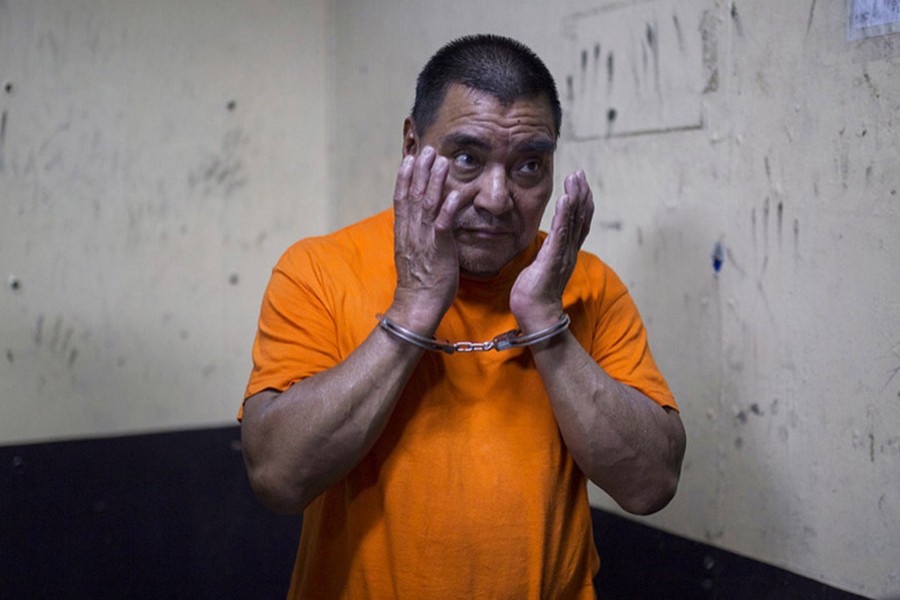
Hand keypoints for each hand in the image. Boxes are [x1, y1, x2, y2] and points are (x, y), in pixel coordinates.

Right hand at [389, 147, 464, 333]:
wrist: (417, 305)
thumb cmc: (419, 283)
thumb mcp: (413, 253)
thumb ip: (415, 235)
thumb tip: (417, 223)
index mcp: (404, 232)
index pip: (402, 198)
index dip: (405, 177)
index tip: (410, 158)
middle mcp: (411, 231)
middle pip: (413, 194)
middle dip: (420, 170)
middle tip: (427, 149)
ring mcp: (424, 239)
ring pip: (427, 203)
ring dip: (435, 180)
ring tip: (441, 160)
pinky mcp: (439, 249)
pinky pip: (444, 224)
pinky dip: (449, 207)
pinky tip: (455, 192)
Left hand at [510, 171, 593, 331]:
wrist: (535, 316)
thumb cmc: (534, 294)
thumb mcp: (540, 266)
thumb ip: (546, 253)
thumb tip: (545, 242)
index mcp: (565, 252)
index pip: (578, 223)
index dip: (580, 202)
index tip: (578, 183)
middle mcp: (569, 252)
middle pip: (581, 218)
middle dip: (581, 194)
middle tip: (579, 174)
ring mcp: (563, 255)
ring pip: (575, 222)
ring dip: (576, 199)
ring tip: (576, 180)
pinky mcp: (553, 260)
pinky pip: (562, 234)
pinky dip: (566, 216)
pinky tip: (566, 200)